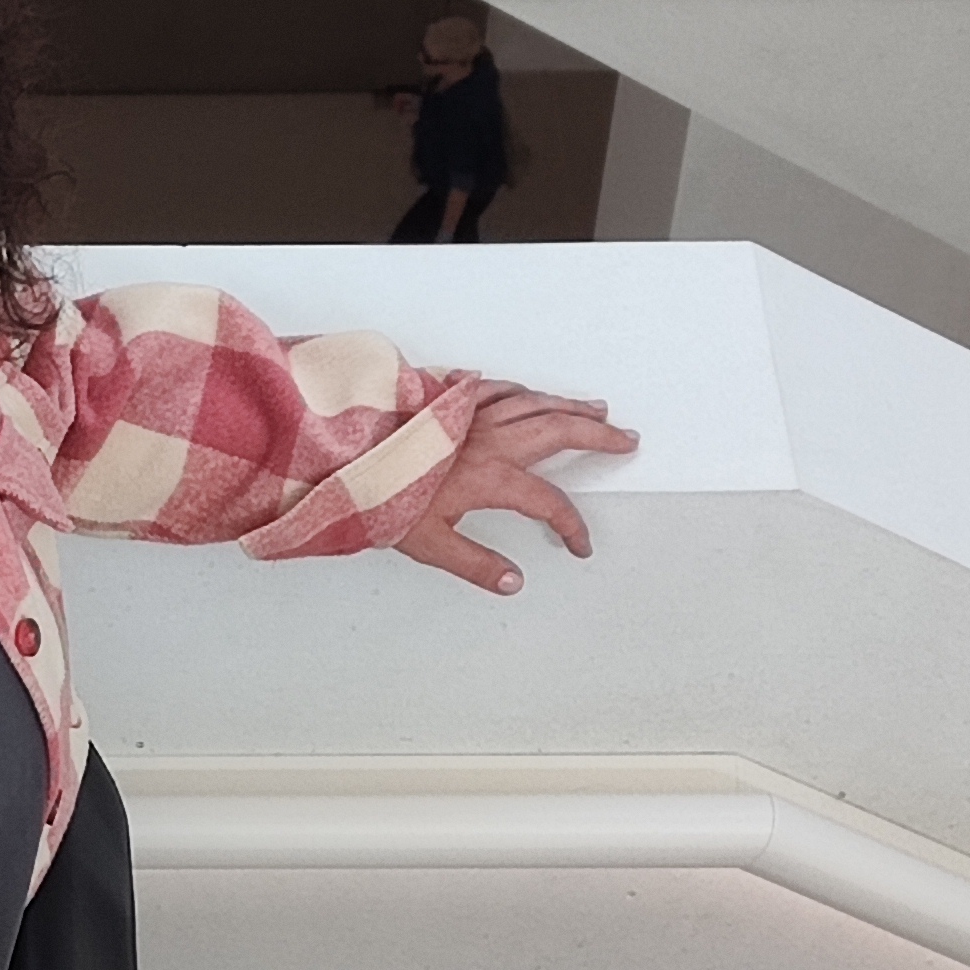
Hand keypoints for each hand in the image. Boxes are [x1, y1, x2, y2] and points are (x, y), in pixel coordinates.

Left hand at [396, 384, 637, 597]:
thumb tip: (513, 581)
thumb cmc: (379, 494)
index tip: (580, 544)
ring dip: (569, 406)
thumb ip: (475, 563)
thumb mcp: (428, 544)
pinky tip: (530, 392)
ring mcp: (470, 414)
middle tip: (626, 438)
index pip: (549, 503)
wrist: (344, 453)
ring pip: (533, 403)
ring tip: (597, 409)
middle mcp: (490, 440)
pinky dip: (523, 390)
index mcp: (491, 477)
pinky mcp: (449, 398)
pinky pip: (498, 388)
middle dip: (597, 436)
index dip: (571, 526)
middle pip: (558, 432)